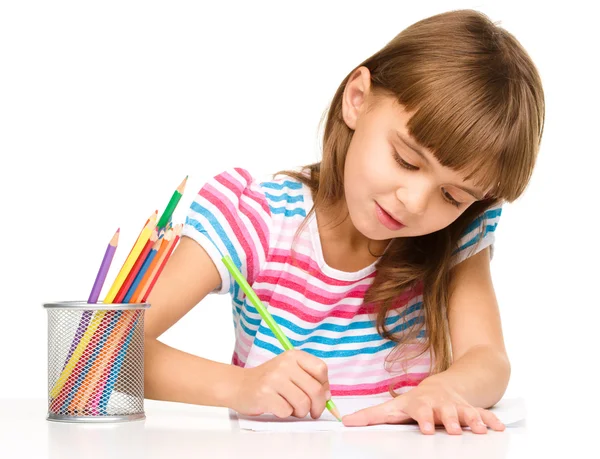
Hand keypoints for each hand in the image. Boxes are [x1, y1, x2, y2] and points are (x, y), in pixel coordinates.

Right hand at [231, 349, 330, 418]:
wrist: (239, 385)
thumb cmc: (269, 381)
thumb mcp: (290, 371)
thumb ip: (309, 379)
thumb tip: (328, 396)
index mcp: (293, 356)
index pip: (321, 369)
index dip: (325, 386)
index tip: (321, 394)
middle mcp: (284, 364)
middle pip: (315, 390)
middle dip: (318, 406)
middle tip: (314, 412)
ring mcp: (274, 378)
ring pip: (303, 403)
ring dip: (301, 412)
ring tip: (293, 409)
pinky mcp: (264, 394)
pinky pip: (286, 411)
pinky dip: (286, 414)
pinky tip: (278, 407)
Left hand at [342, 379, 505, 434]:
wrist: (442, 387)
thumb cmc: (414, 402)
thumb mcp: (392, 407)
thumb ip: (370, 416)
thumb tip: (345, 422)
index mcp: (421, 404)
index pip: (421, 410)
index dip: (423, 418)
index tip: (426, 429)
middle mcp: (440, 404)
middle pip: (446, 411)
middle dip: (451, 419)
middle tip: (454, 430)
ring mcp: (457, 406)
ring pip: (467, 412)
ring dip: (473, 420)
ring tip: (480, 430)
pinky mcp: (471, 410)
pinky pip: (484, 414)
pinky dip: (491, 420)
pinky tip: (499, 429)